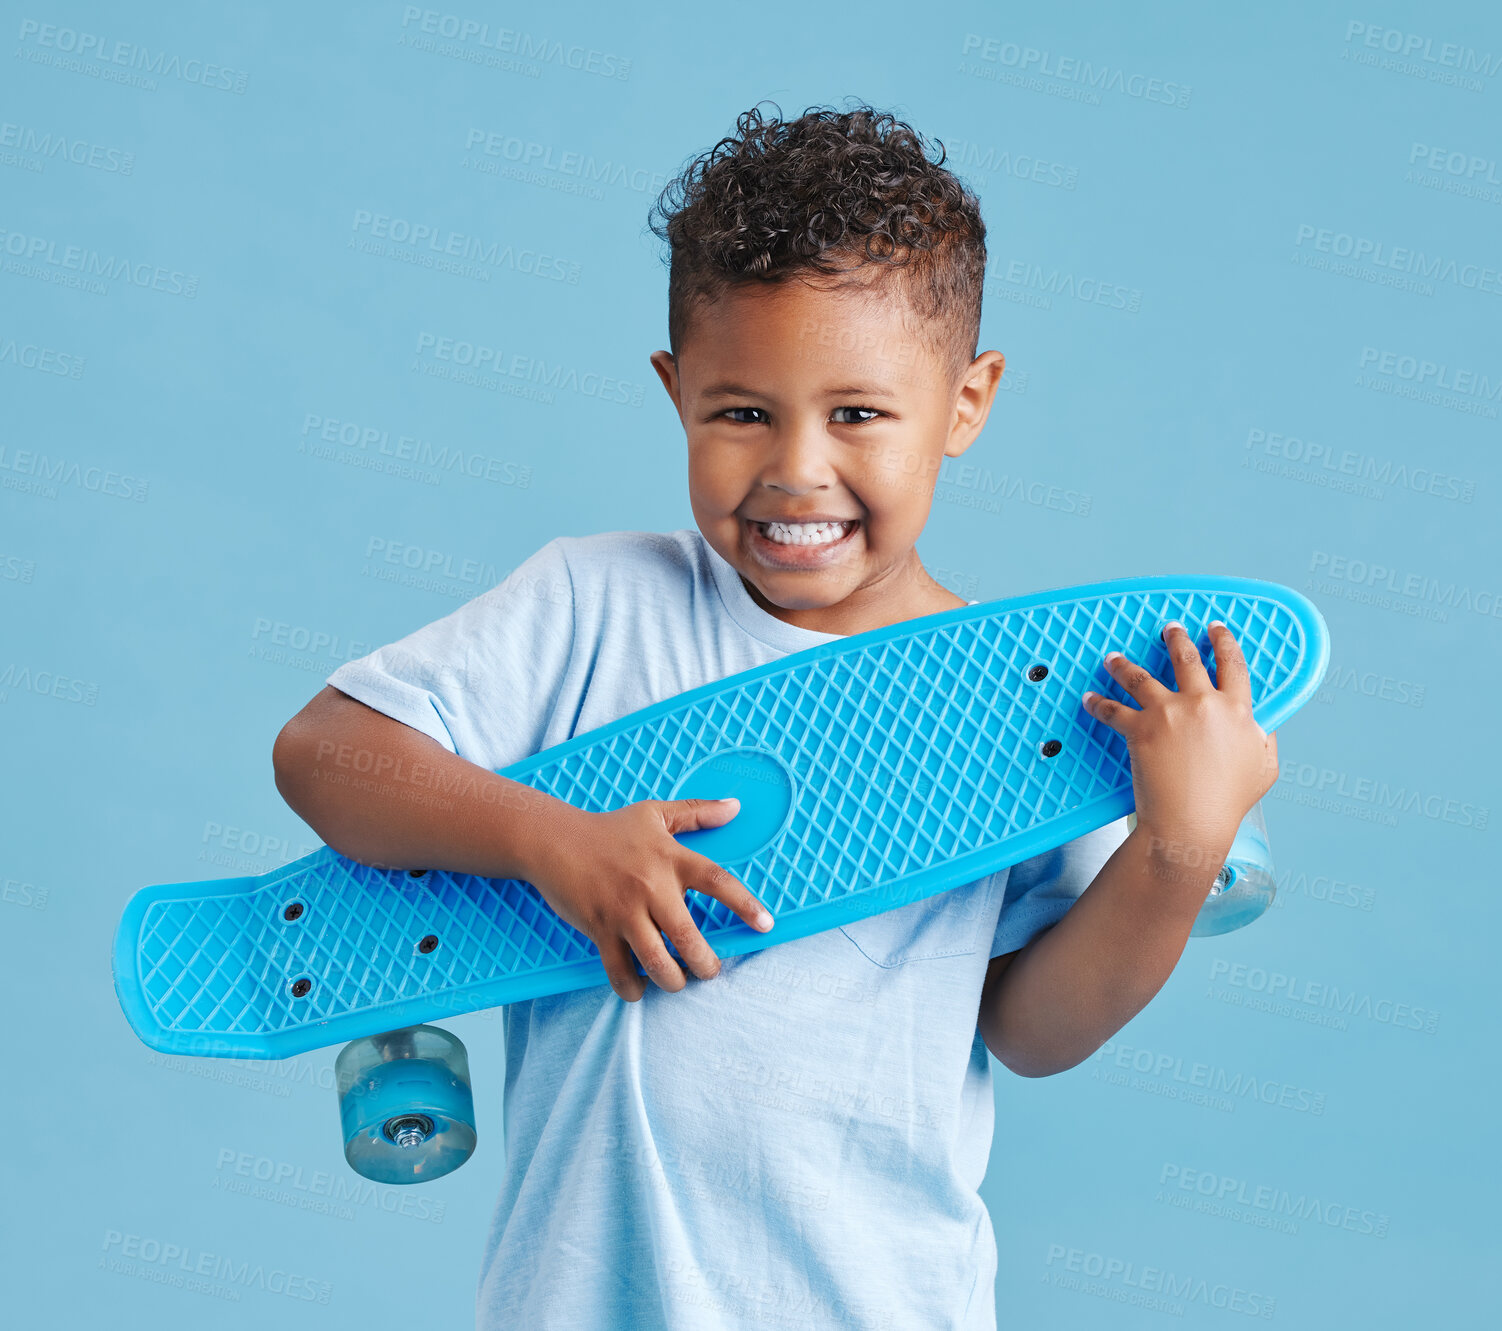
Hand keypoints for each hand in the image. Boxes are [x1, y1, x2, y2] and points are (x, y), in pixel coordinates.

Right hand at [527, 797, 775, 1000]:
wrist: (553, 840)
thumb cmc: (609, 829)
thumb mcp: (655, 814)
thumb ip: (697, 812)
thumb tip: (735, 807)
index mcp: (671, 858)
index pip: (717, 881)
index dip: (744, 904)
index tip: (766, 925)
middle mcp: (651, 887)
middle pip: (689, 937)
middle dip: (705, 965)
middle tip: (709, 970)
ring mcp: (623, 912)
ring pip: (657, 961)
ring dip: (673, 980)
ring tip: (678, 980)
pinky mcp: (599, 930)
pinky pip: (619, 971)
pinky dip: (632, 988)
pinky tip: (640, 988)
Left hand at [1080, 620, 1278, 853]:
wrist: (1193, 823)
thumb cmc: (1228, 802)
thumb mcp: (1264, 768)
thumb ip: (1264, 739)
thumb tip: (1261, 726)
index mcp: (1237, 710)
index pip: (1233, 665)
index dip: (1225, 642)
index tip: (1217, 629)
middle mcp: (1203, 704)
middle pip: (1187, 660)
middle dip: (1176, 639)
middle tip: (1169, 628)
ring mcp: (1170, 714)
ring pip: (1141, 677)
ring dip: (1124, 665)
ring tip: (1113, 657)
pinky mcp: (1141, 729)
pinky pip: (1113, 710)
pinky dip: (1098, 703)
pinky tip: (1089, 698)